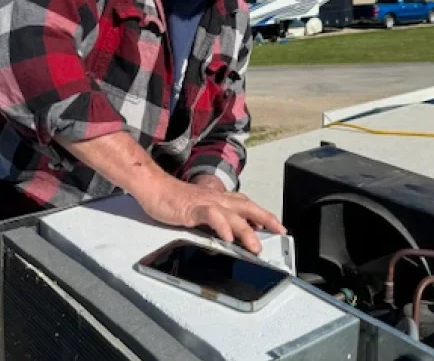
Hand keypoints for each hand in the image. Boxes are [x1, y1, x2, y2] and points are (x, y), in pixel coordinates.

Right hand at [132, 177, 285, 253]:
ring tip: (256, 246)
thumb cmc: (172, 199)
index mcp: (218, 198)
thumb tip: (225, 234)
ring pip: (233, 214)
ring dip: (247, 231)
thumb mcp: (197, 210)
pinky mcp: (193, 208)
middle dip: (266, 218)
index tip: (275, 226)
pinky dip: (222, 226)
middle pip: (247, 207)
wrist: (153, 187)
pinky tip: (228, 238)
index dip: (262, 214)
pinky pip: (211, 216)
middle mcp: (216, 198)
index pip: (245, 205)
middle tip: (281, 231)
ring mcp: (206, 202)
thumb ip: (212, 220)